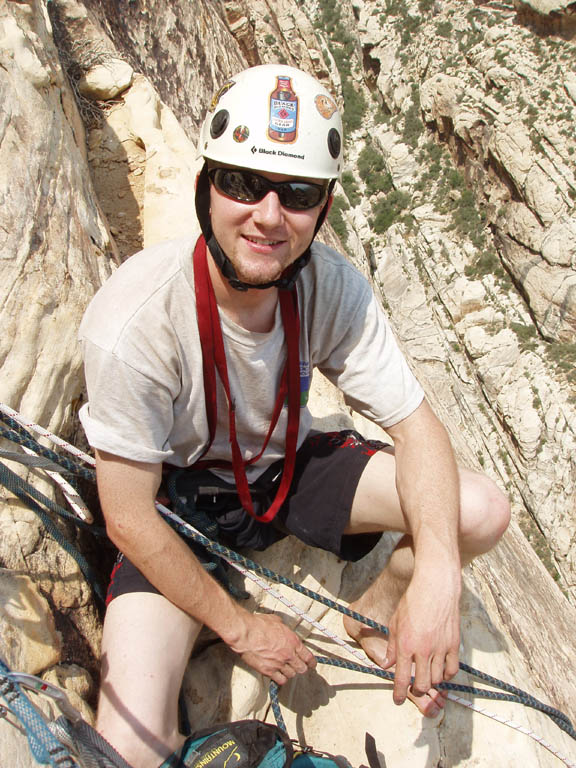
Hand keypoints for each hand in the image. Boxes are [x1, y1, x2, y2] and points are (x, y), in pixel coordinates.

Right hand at [229, 613, 315, 684]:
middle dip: (301, 668)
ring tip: (286, 669)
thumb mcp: (277, 621)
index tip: (312, 665)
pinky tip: (278, 674)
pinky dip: (281, 678)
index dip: (312, 663)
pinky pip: (280, 680)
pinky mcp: (268, 671)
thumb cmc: (259, 624)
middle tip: (298, 667)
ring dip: (290, 672)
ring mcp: (279, 664)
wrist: (245, 633)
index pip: (308, 657)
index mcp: (293, 641)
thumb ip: (285, 630)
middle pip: (301, 669)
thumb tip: (285, 631)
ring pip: (291, 675)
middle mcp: (288, 654)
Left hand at [384, 576, 459, 704]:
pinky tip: (441, 671)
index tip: (397, 700)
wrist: (434, 587)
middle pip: (422, 685)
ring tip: (427, 677)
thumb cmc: (412, 602)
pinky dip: (446, 675)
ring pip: (437, 679)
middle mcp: (423, 650)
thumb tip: (387, 664)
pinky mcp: (454, 644)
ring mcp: (440, 648)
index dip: (399, 693)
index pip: (401, 678)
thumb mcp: (395, 623)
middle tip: (414, 688)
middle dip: (417, 691)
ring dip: (431, 682)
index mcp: (405, 645)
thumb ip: (392, 646)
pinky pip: (452, 669)